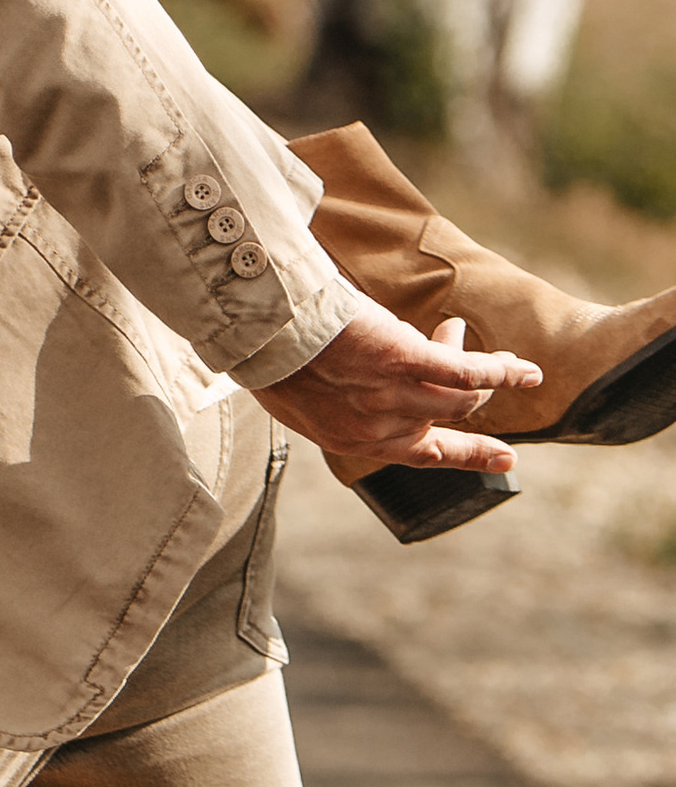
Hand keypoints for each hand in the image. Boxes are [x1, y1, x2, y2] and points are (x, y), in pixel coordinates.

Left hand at [257, 298, 539, 479]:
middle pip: (445, 421)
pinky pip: (467, 373)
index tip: (492, 458)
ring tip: (514, 366)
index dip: (457, 455)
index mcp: (351, 439)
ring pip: (462, 399)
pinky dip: (500, 372)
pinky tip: (525, 369)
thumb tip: (359, 377)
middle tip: (501, 414)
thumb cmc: (269, 351)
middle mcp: (379, 427)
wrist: (260, 327)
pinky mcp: (407, 361)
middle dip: (472, 407)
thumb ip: (338, 396)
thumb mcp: (300, 392)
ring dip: (492, 379)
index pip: (416, 454)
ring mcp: (395, 395)